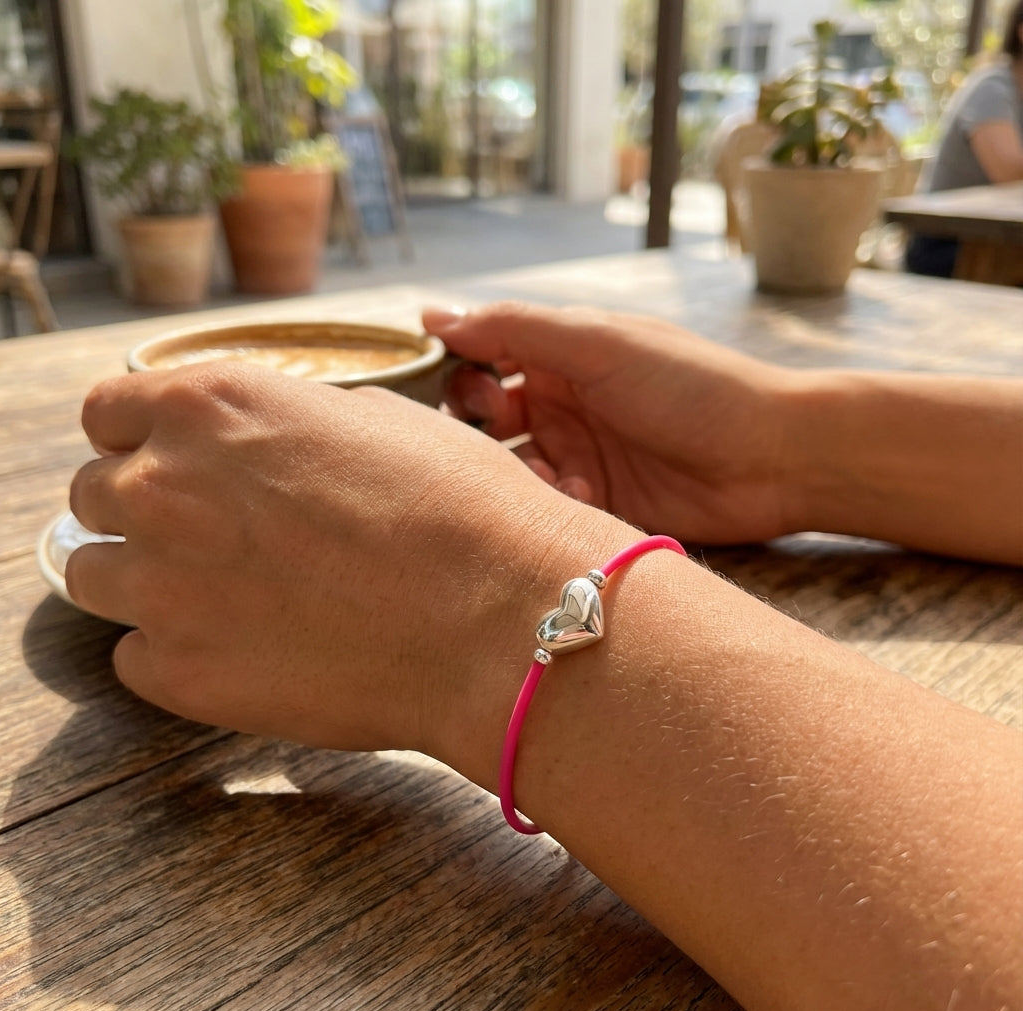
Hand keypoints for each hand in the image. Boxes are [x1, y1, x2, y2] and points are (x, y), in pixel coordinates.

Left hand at [65, 363, 630, 755]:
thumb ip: (287, 424)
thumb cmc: (459, 509)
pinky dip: (176, 651)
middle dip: (142, 510)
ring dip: (146, 579)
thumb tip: (263, 445)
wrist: (500, 615)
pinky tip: (245, 645)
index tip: (164, 462)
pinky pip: (137, 656)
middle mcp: (165, 486)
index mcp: (211, 407)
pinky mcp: (180, 673)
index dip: (138, 438)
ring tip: (221, 595)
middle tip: (209, 535)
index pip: (107, 414)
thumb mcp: (375, 421)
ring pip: (94, 577)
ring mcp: (163, 585)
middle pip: (93, 496)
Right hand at [425, 303, 798, 545]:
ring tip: (552, 473)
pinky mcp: (597, 501)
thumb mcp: (598, 343)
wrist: (772, 456)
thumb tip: (431, 314)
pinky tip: (582, 497)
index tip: (454, 389)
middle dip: (480, 429)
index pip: (482, 355)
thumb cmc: (692, 386)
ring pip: (509, 466)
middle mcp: (564, 400)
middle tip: (503, 431)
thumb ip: (514, 328)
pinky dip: (550, 502)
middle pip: (485, 417)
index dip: (457, 371)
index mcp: (562, 352)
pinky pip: (545, 504)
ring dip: (515, 471)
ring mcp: (580, 453)